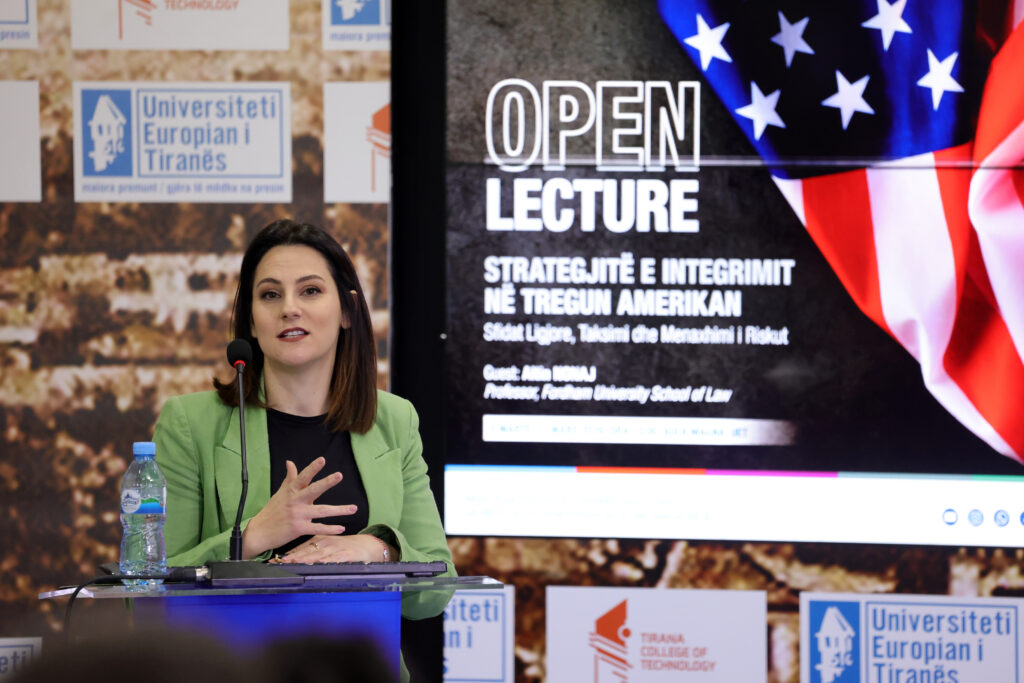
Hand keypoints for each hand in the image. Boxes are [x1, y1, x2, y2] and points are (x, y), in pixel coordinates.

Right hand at [241, 457, 357, 558]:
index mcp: (291, 491)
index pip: (303, 477)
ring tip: (354, 508)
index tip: (322, 459)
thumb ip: (289, 478)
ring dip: (339, 510)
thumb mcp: (280, 493)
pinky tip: (341, 528)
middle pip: (313, 490)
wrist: (259, 532)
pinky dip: (330, 529)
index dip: (312, 468)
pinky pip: (317, 528)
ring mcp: (297, 515)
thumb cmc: (272, 511)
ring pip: (321, 511)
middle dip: (327, 482)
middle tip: (339, 475)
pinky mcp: (298, 528)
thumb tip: (290, 462)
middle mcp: (295, 501)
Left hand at [276, 534, 392, 563]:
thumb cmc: (343, 546)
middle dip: (293, 558)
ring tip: (295, 563)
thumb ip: (310, 550)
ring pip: (318, 555)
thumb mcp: (326, 545)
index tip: (274, 561)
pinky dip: (326, 562)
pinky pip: (335, 560)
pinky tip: (319, 565)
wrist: (367, 545)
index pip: (300, 548)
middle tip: (281, 562)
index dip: (288, 555)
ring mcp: (336, 549)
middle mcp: (326, 543)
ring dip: (306, 560)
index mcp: (319, 539)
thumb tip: (289, 557)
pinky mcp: (347, 555)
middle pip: (307, 552)